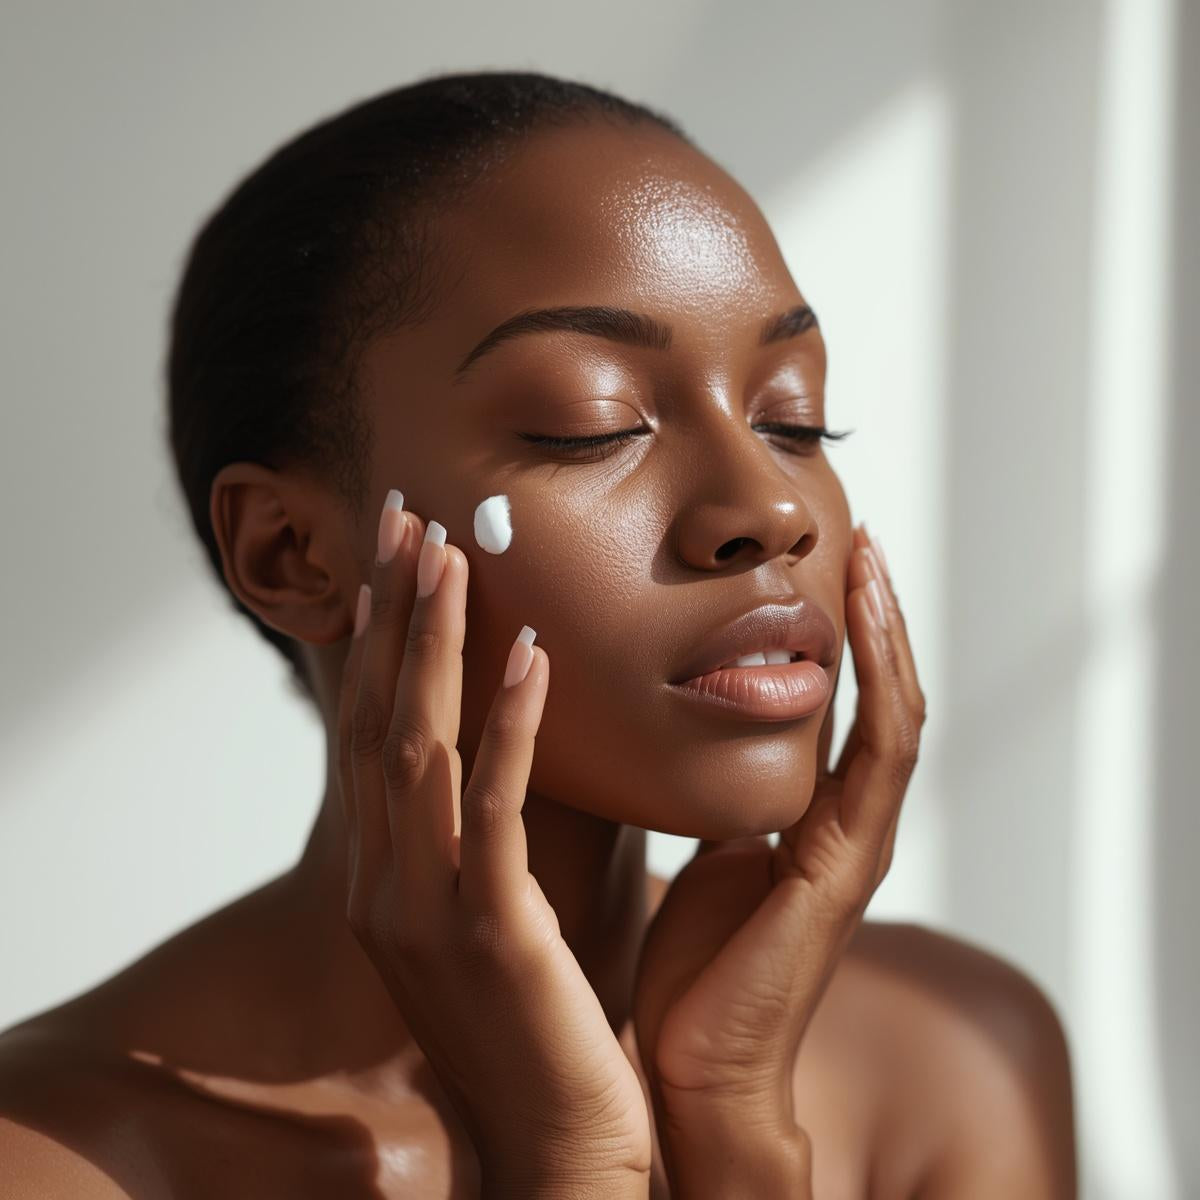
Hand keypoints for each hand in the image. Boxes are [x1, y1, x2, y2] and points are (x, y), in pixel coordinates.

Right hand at [337, 499, 650, 1192]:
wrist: (562, 1146)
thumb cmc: (548, 1017)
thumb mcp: (509, 902)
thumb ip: (501, 821)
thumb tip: (532, 727)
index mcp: (389, 876)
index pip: (373, 729)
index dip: (383, 638)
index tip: (401, 554)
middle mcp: (387, 883)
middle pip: (378, 716)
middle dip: (393, 612)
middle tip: (409, 516)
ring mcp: (428, 909)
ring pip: (418, 745)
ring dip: (436, 643)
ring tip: (454, 553)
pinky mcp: (491, 932)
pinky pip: (493, 807)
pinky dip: (508, 725)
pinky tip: (530, 654)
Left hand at [631, 524, 924, 1154]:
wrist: (695, 1063)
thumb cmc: (695, 963)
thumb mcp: (704, 849)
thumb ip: (718, 797)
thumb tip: (690, 739)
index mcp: (815, 819)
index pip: (846, 706)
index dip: (846, 637)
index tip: (826, 564)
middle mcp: (850, 824)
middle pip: (883, 697)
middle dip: (875, 616)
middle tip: (858, 538)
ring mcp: (859, 844)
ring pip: (896, 714)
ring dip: (887, 632)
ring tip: (869, 558)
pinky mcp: (847, 866)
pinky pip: (880, 756)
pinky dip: (881, 680)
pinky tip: (864, 618)